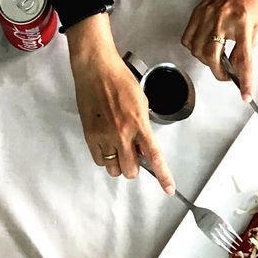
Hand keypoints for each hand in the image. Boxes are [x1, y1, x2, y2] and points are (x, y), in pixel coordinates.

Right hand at [66, 15, 174, 193]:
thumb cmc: (121, 81)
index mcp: (140, 125)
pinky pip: (99, 160)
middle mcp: (122, 134)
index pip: (154, 157)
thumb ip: (144, 127)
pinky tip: (107, 145)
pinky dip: (105, 157)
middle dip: (134, 167)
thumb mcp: (141, 103)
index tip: (168, 189)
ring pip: (113, 169)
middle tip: (133, 154)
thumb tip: (143, 146)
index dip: (163, 176)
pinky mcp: (89, 135)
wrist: (96, 69)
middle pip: (130, 170)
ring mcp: (104, 136)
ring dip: (119, 164)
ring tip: (119, 148)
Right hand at [182, 0, 257, 100]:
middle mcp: (222, 21)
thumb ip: (246, 49)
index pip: (243, 58)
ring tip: (216, 59)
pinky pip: (187, 38)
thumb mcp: (256, 28)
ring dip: (206, 61)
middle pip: (212, 57)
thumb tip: (237, 69)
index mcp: (242, 24)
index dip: (245, 79)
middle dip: (218, 72)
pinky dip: (193, 48)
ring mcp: (207, 16)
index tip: (246, 94)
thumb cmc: (250, 2)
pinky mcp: (197, 13)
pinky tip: (203, 48)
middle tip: (226, 75)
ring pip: (197, 50)